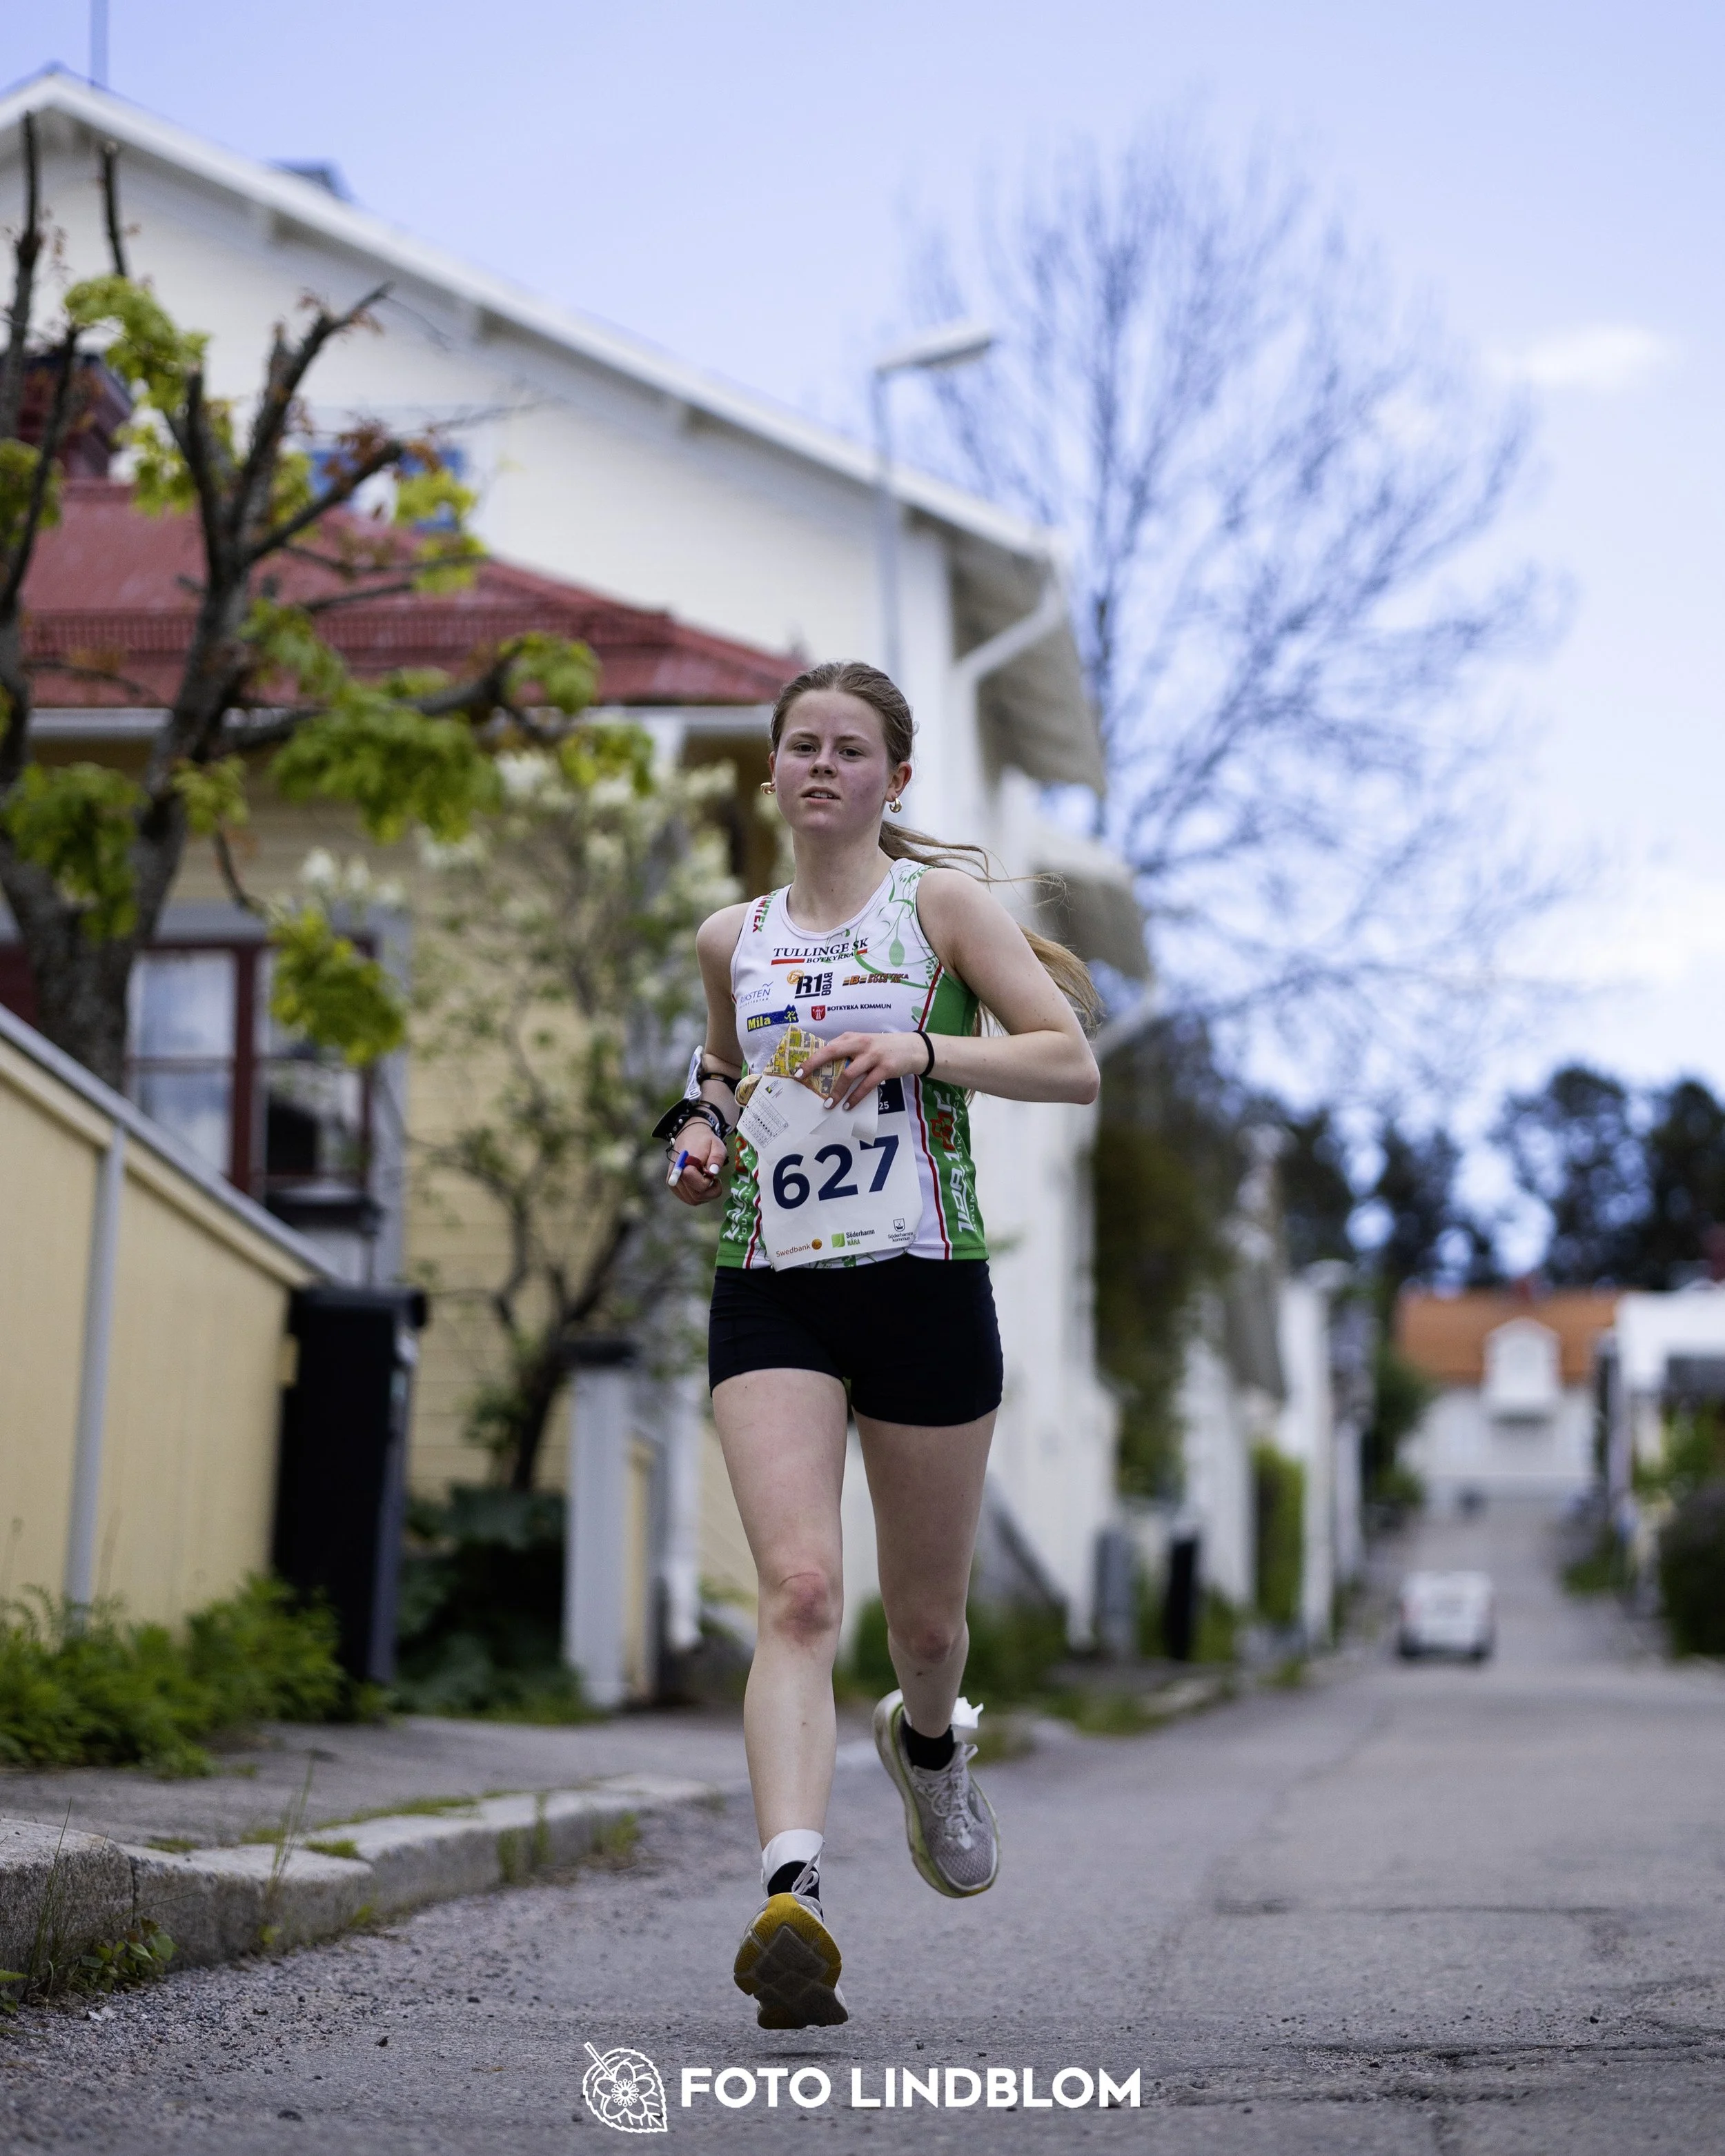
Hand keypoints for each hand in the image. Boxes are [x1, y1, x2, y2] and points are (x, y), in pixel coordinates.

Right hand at [666, 1121, 728, 1205]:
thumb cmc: (705, 1141)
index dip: (709, 1183)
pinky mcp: (672, 1186)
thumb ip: (717, 1158)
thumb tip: (713, 1172)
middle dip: (710, 1192)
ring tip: (709, 1182)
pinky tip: (702, 1185)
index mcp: (685, 1164)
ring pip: (692, 1200)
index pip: (698, 1185)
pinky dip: (698, 1196)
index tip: (714, 1175)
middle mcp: (675, 1175)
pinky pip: (688, 1198)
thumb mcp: (717, 1145)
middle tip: (715, 1180)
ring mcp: (672, 1182)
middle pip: (696, 1196)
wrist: (688, 1135)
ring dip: (705, 1195)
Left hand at [799, 1030, 927, 1110]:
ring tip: (829, 1104)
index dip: (810, 1059)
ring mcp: (873, 1056)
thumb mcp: (863, 1043)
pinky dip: (856, 1097)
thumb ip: (846, 1051)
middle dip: (814, 1066)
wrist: (913, 1048)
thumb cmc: (882, 1048)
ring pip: (849, 1074)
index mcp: (852, 1037)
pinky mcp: (885, 1069)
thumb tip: (823, 1067)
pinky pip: (866, 1085)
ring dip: (837, 1091)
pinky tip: (849, 1106)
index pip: (827, 1047)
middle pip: (832, 1053)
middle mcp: (860, 1044)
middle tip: (802, 1081)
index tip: (796, 1072)